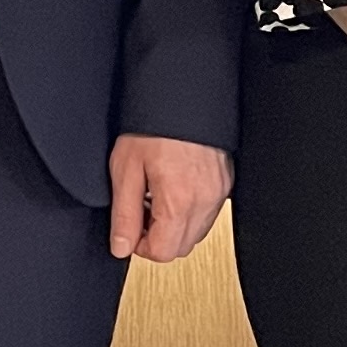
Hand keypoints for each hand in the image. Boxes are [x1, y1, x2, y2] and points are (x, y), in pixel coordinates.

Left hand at [108, 134, 232, 262]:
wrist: (183, 93)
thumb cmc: (154, 123)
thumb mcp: (126, 169)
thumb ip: (124, 214)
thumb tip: (121, 246)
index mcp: (179, 201)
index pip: (162, 252)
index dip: (140, 245)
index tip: (131, 227)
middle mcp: (205, 200)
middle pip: (182, 247)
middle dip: (158, 237)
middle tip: (142, 209)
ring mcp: (219, 192)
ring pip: (197, 233)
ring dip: (175, 225)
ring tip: (157, 195)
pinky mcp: (225, 182)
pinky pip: (208, 213)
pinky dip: (190, 211)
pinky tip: (174, 187)